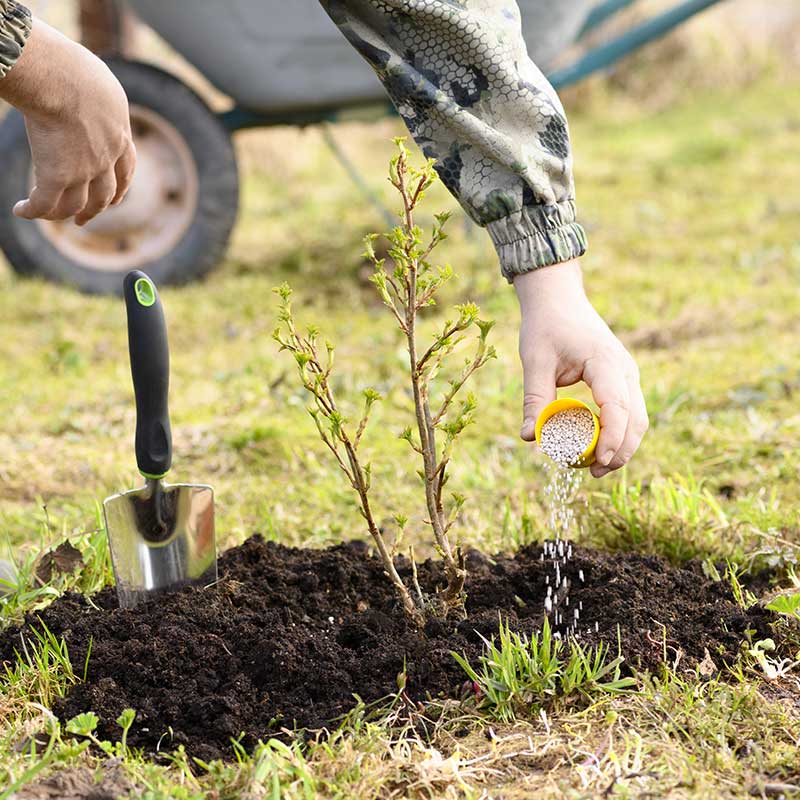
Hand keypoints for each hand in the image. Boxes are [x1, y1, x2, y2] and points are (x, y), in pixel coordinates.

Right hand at [0, 19, 134, 223]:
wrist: (62, 79)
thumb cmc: (73, 68)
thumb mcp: (98, 83)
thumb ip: (97, 96)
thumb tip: (87, 88)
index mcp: (119, 135)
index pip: (125, 168)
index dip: (120, 187)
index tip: (115, 199)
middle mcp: (106, 159)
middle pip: (105, 195)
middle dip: (95, 210)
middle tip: (82, 220)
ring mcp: (83, 172)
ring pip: (76, 205)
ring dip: (62, 214)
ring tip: (49, 216)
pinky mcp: (57, 177)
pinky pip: (44, 204)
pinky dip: (33, 211)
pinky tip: (21, 210)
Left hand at [514, 259, 647, 476]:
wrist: (558, 298)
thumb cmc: (546, 326)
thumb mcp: (535, 362)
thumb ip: (534, 399)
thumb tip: (529, 437)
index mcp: (606, 362)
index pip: (617, 407)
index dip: (611, 439)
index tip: (598, 463)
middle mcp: (624, 370)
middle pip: (636, 419)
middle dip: (620, 451)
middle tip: (595, 474)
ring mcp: (627, 375)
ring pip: (637, 418)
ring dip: (622, 445)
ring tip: (596, 468)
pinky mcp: (621, 379)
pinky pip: (629, 412)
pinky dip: (618, 432)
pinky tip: (597, 448)